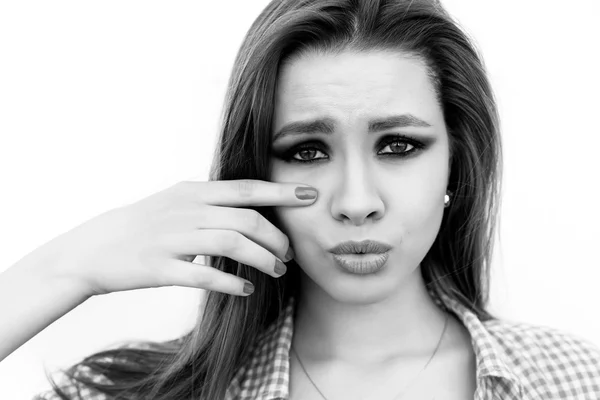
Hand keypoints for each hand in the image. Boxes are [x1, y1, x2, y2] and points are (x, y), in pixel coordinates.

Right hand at [28, 179, 316, 296]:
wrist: (95, 247)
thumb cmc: (143, 224)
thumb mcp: (176, 201)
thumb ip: (212, 201)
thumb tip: (251, 208)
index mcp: (193, 192)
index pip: (246, 188)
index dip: (281, 191)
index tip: (310, 195)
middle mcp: (186, 211)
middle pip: (246, 220)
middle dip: (276, 238)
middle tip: (288, 254)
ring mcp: (173, 239)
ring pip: (232, 245)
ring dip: (262, 259)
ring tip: (276, 271)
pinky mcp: (161, 268)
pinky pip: (205, 276)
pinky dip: (232, 284)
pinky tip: (246, 290)